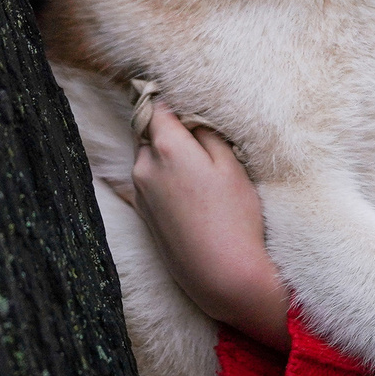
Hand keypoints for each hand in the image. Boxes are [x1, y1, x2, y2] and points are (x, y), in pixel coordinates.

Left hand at [131, 102, 291, 349]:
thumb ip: (205, 132)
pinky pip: (150, 183)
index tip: (185, 101)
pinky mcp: (143, 215)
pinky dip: (164, 179)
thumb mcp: (230, 165)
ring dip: (167, 156)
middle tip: (203, 143)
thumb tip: (189, 116)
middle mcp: (144, 166)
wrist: (221, 275)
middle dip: (170, 131)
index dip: (169, 100)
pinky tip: (192, 196)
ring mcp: (140, 193)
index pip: (155, 106)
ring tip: (201, 174)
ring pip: (149, 158)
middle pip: (149, 132)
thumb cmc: (234, 218)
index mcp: (165, 147)